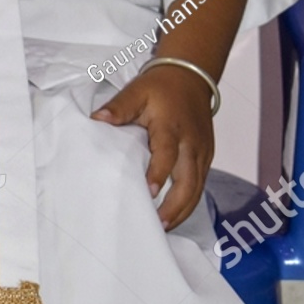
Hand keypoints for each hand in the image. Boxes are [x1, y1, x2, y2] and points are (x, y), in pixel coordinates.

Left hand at [91, 64, 213, 229]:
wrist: (191, 77)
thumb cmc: (161, 87)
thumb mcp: (137, 91)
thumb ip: (118, 108)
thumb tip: (97, 120)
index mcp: (171, 126)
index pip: (167, 153)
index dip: (160, 173)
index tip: (150, 192)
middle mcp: (191, 142)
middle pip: (189, 180)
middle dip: (176, 205)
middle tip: (158, 224)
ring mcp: (202, 151)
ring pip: (197, 187)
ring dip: (183, 209)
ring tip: (164, 227)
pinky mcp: (206, 157)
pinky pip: (200, 184)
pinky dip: (190, 201)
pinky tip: (175, 215)